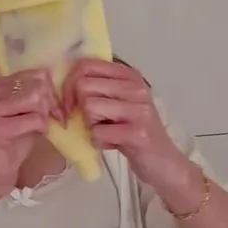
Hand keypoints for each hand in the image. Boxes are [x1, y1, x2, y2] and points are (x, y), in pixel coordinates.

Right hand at [0, 68, 63, 197]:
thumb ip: (34, 95)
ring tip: (41, 127)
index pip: (34, 73)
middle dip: (50, 103)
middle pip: (36, 85)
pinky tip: (36, 135)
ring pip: (35, 99)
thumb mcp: (23, 112)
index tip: (52, 107)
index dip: (50, 90)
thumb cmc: (11, 142)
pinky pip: (34, 119)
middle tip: (52, 119)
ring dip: (45, 115)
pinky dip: (42, 128)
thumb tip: (59, 84)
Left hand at [61, 58, 190, 188]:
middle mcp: (136, 88)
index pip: (86, 65)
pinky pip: (97, 133)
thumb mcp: (120, 102)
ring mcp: (139, 110)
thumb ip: (99, 88)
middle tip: (92, 122)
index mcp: (130, 76)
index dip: (68, 84)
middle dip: (79, 108)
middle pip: (83, 86)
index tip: (69, 103)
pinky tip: (113, 144)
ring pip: (89, 107)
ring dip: (90, 125)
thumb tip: (64, 81)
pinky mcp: (137, 133)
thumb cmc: (135, 131)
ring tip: (107, 132)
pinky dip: (98, 142)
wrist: (163, 162)